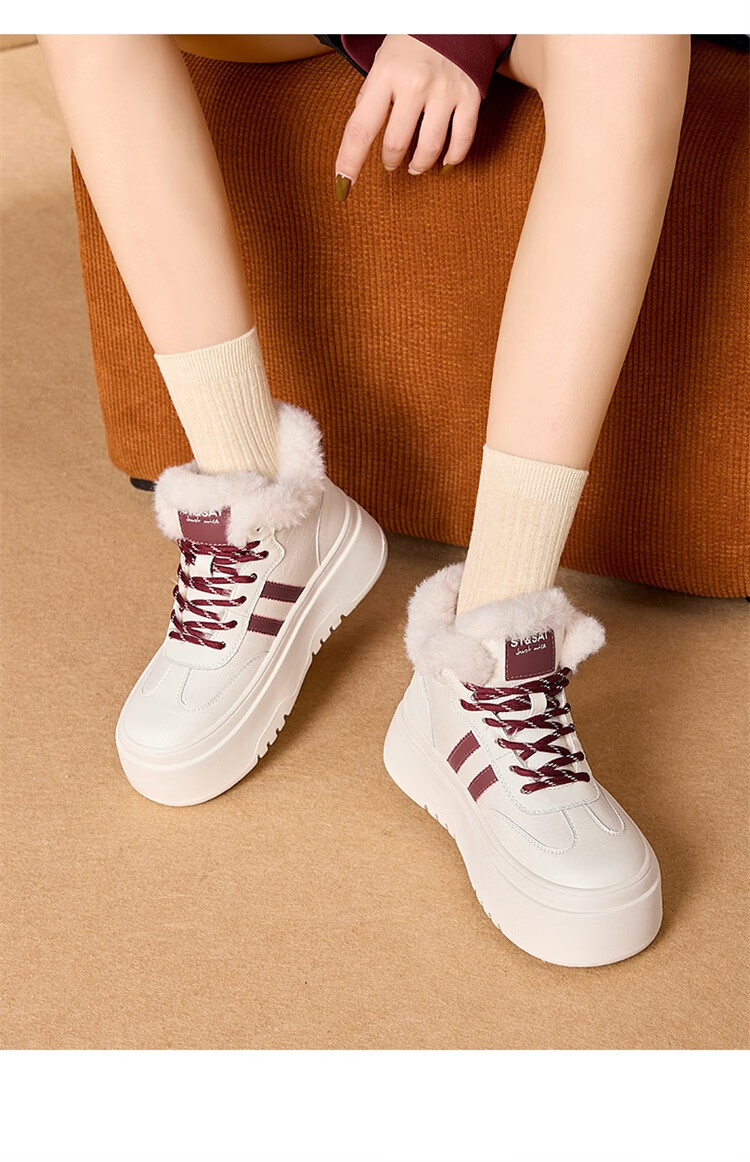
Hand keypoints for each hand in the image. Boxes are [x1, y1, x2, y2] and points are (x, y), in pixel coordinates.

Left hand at [334, 34, 481, 195]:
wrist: (453, 13)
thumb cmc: (412, 39)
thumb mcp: (383, 60)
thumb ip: (372, 95)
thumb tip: (362, 133)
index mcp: (386, 74)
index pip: (360, 128)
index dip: (349, 161)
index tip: (343, 186)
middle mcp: (415, 83)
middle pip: (396, 144)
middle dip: (391, 161)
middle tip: (391, 163)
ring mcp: (445, 90)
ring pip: (430, 148)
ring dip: (419, 165)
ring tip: (414, 167)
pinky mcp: (470, 95)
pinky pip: (462, 139)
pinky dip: (453, 157)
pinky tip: (445, 162)